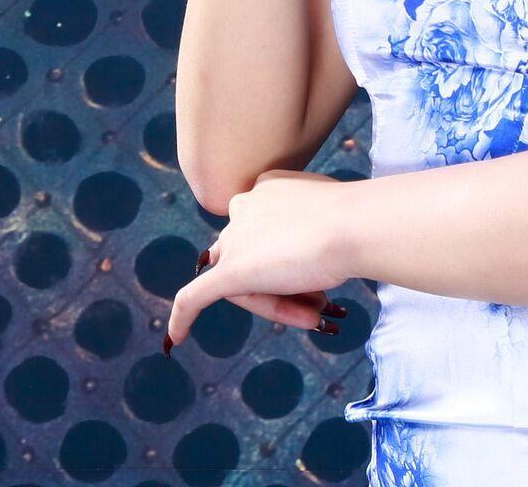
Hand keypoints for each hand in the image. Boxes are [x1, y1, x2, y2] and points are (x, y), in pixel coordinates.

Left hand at [165, 168, 354, 350]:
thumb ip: (312, 233)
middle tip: (323, 304)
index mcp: (264, 189)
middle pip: (253, 259)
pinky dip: (183, 317)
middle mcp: (243, 209)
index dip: (293, 265)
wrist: (352, 225)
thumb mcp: (330, 217)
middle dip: (287, 286)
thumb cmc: (351, 222)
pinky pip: (195, 297)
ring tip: (316, 315)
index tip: (323, 281)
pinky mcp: (229, 272)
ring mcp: (236, 241)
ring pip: (245, 283)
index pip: (265, 235)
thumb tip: (313, 256)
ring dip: (278, 304)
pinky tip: (175, 339)